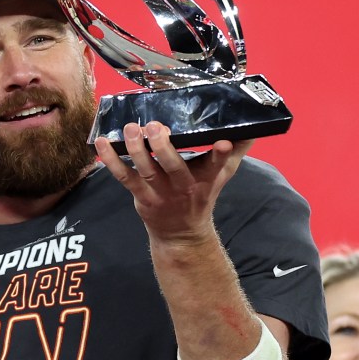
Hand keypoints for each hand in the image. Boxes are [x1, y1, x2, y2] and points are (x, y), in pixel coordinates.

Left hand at [95, 123, 251, 241]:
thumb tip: (256, 124)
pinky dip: (111, 160)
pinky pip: (124, 178)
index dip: (221, 154)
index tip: (223, 142)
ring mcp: (160, 193)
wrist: (181, 235)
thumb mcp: (222, 175)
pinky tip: (102, 142)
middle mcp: (183, 186)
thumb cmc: (202, 196)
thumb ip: (238, 149)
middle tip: (156, 126)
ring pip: (146, 170)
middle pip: (173, 165)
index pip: (217, 165)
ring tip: (129, 129)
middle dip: (163, 146)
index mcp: (206, 179)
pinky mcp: (141, 196)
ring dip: (135, 149)